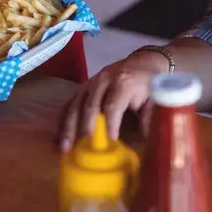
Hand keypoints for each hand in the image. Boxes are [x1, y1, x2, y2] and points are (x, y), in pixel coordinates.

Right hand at [56, 48, 170, 150]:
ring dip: (68, 127)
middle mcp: (103, 81)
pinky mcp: (82, 88)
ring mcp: (90, 83)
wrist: (142, 64)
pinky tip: (57, 138)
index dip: (110, 123)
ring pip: (75, 104)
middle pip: (90, 104)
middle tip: (81, 146)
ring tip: (64, 147)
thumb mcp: (154, 99)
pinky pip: (69, 104)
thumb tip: (146, 141)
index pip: (112, 105)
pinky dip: (62, 121)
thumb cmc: (149, 85)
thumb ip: (149, 119)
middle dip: (84, 126)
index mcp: (123, 82)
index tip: (110, 141)